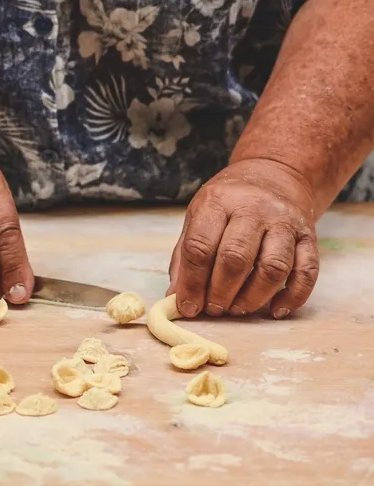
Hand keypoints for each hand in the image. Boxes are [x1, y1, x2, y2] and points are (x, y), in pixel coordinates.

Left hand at [167, 159, 319, 318]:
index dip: (192, 283)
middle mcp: (253, 209)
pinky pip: (307, 272)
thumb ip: (184, 258)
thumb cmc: (228, 204)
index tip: (189, 307)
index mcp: (218, 202)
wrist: (274, 175)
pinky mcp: (309, 236)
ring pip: (273, 267)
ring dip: (253, 297)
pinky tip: (275, 310)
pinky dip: (293, 297)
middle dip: (221, 292)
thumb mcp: (197, 218)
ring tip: (237, 309)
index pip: (200, 246)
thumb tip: (176, 299)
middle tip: (214, 309)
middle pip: (236, 258)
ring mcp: (285, 222)